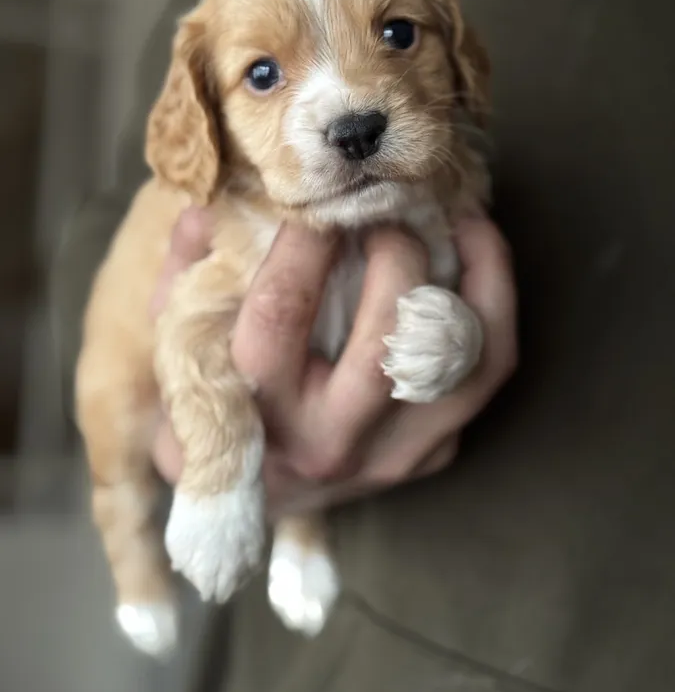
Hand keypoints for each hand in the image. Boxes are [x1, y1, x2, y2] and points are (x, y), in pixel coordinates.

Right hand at [151, 209, 516, 516]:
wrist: (258, 490)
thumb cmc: (217, 404)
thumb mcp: (182, 342)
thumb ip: (188, 271)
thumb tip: (210, 204)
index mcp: (257, 409)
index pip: (282, 311)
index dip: (305, 239)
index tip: (318, 200)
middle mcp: (332, 441)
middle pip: (385, 338)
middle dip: (396, 254)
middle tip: (386, 214)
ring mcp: (393, 454)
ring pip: (462, 360)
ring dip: (475, 276)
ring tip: (461, 221)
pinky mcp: (434, 452)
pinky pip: (485, 374)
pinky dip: (493, 310)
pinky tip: (478, 263)